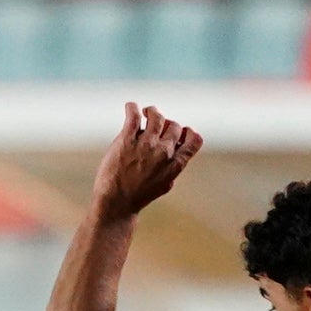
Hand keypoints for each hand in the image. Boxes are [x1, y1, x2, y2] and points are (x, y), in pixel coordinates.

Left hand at [89, 103, 202, 222]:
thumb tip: (178, 149)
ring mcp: (146, 144)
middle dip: (166, 124)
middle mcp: (164, 152)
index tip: (178, 133)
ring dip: (152, 112)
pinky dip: (132, 107)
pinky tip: (130, 107)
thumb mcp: (164, 183)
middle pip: (174, 125)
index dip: (187, 132)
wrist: (116, 203)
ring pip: (157, 116)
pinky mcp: (126, 140)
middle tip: (154, 128)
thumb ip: (173, 166)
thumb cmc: (138, 195)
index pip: (194, 139)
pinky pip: (133, 114)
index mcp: (176, 163)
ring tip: (145, 114)